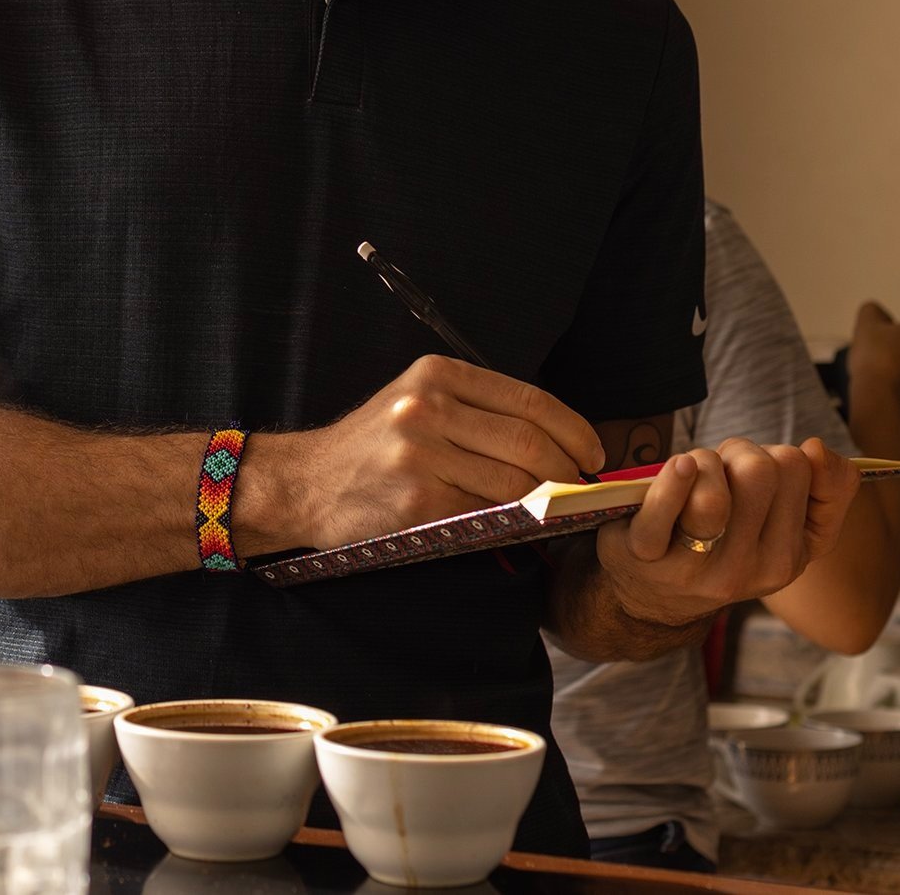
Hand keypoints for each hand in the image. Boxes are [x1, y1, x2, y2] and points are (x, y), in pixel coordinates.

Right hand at [250, 354, 604, 549]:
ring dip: (546, 501)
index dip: (574, 430)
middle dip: (569, 471)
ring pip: (515, 480)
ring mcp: (421, 454)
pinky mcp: (418, 501)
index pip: (530, 400)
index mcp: (436, 375)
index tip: (592, 454)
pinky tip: (517, 525)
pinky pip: (486, 513)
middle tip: (581, 489)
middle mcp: (428, 407)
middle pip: (530, 440)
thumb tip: (557, 442)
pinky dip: (511, 522)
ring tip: (554, 509)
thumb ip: (477, 412)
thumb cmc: (372, 447)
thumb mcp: (417, 403)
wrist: (307, 483)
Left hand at [594, 436, 859, 630]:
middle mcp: (749, 569)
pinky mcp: (648, 556)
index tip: (759, 478)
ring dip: (701, 463)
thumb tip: (817, 449)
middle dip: (736, 454)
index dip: (774, 456)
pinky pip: (664, 510)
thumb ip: (828, 488)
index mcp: (790, 557)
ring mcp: (698, 568)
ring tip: (691, 476)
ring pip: (715, 490)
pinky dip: (670, 480)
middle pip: (759, 470)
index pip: (799, 467)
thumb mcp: (787, 525)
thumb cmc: (724, 539)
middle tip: (722, 472)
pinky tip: (678, 468)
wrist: (654, 595)